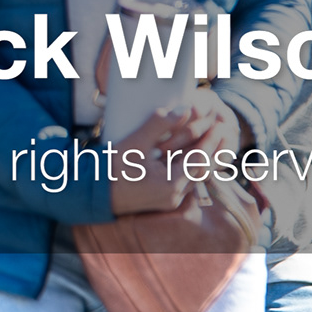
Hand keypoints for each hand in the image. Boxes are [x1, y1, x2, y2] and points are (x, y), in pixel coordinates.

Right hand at [107, 101, 235, 215]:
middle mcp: (174, 195)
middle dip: (213, 150)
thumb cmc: (109, 169)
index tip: (220, 125)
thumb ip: (159, 124)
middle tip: (221, 131)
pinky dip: (191, 169)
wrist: (90, 194)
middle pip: (203, 170)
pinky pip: (186, 184)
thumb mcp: (133, 143)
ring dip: (203, 160)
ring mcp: (169, 201)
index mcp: (170, 183)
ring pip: (196, 178)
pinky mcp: (163, 202)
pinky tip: (192, 159)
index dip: (212, 141)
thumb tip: (183, 109)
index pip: (200, 159)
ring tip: (210, 143)